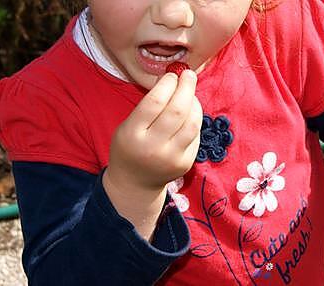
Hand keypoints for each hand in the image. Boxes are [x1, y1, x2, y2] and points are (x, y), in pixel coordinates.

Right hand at [105, 70, 201, 192]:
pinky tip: (190, 113)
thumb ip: (148, 105)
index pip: (155, 102)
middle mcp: (153, 147)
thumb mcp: (128, 125)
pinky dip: (194, 119)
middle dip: (186, 87)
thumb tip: (172, 79)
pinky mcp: (185, 163)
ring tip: (190, 93)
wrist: (135, 182)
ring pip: (192, 123)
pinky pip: (195, 135)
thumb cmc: (130, 146)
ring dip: (195, 103)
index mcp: (132, 134)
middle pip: (177, 110)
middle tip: (189, 74)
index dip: (168, 84)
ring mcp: (171, 158)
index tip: (172, 74)